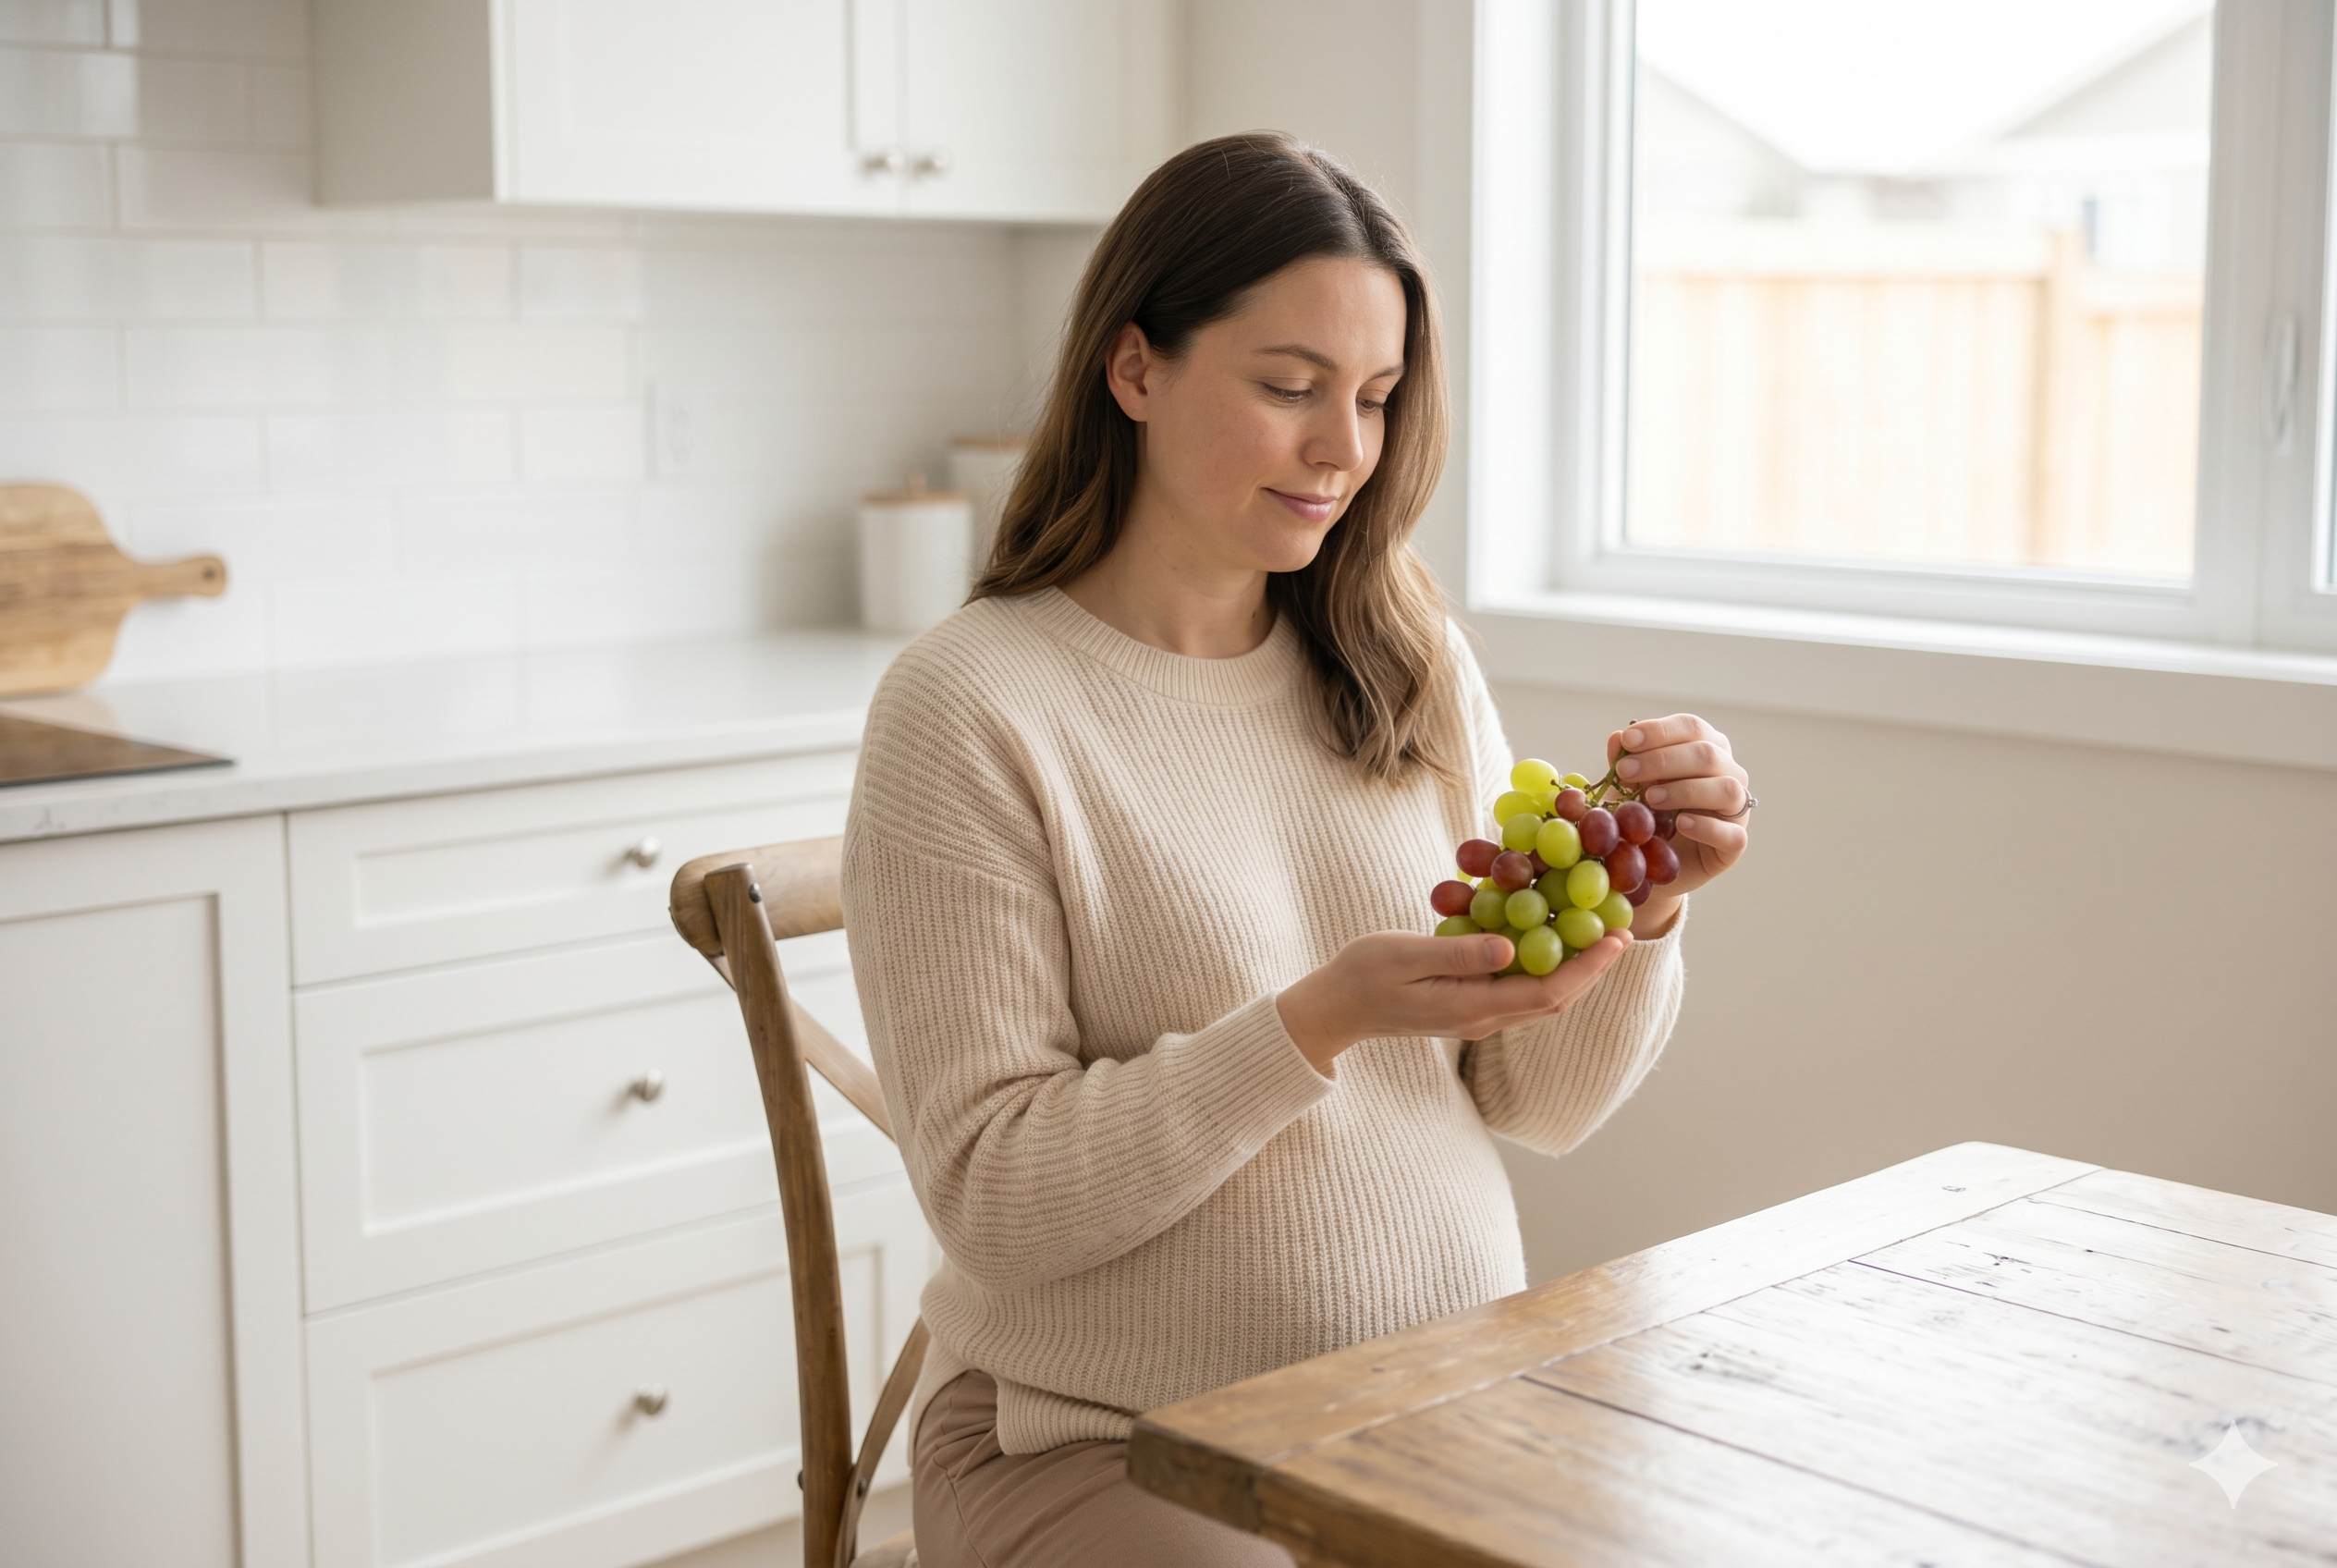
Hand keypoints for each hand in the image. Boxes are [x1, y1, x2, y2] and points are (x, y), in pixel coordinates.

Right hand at [1276, 928, 1634, 1074]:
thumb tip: (1507, 946)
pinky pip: (1517, 985)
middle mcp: (1483, 1017)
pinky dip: (1540, 960)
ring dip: (1571, 965)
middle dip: (1592, 966)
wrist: (1335, 1009)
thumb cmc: (1363, 976)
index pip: (1548, 993)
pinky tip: (1545, 931)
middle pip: (1554, 997)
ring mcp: (1476, 1014)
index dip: (1588, 967)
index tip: (1617, 938)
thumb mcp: (1405, 956)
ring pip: (1539, 993)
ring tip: (1595, 928)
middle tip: (1621, 928)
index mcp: (1473, 1007)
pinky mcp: (1467, 1003)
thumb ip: (1457, 952)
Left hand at [1605, 713, 1750, 933]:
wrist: (1652, 860)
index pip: (1691, 728)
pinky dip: (1706, 827)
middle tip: (1626, 772)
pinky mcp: (1735, 843)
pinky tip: (1681, 824)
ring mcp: (1736, 808)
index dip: (1660, 731)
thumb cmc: (1646, 812)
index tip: (1628, 740)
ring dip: (1685, 790)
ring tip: (1650, 798)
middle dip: (1662, 760)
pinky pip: (1731, 833)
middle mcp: (1729, 772)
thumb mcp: (1629, 786)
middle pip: (1707, 754)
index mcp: (1707, 748)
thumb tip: (1617, 737)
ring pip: (1726, 789)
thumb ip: (1625, 762)